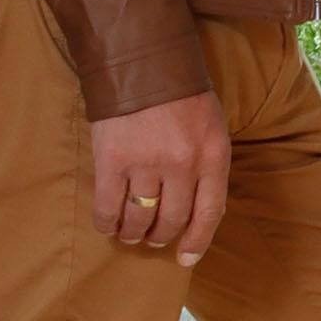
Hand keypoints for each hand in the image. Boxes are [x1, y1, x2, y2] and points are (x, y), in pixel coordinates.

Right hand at [93, 89, 231, 267]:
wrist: (142, 61)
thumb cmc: (182, 95)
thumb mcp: (211, 127)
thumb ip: (209, 166)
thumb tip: (201, 212)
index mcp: (213, 155)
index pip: (210, 213)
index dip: (197, 241)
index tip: (186, 259)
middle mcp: (182, 164)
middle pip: (172, 220)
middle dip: (161, 237)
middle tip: (153, 239)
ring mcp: (146, 163)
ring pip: (140, 217)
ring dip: (133, 233)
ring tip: (130, 234)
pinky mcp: (112, 159)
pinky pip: (108, 206)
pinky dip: (107, 223)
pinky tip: (107, 226)